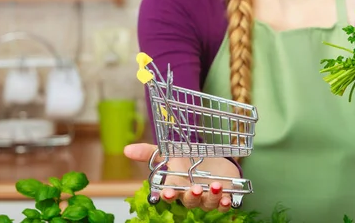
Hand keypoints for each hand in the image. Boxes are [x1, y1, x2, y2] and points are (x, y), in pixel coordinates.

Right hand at [124, 143, 238, 210]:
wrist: (214, 160)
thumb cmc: (189, 159)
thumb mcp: (170, 152)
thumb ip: (150, 153)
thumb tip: (127, 149)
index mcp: (177, 186)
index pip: (169, 193)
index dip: (168, 195)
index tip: (167, 193)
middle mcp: (190, 195)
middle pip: (189, 200)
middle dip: (192, 196)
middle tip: (195, 189)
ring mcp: (207, 197)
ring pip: (207, 203)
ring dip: (212, 197)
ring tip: (216, 186)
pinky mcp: (223, 197)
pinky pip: (223, 205)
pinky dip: (226, 203)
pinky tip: (228, 198)